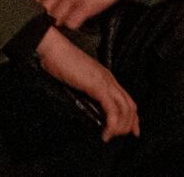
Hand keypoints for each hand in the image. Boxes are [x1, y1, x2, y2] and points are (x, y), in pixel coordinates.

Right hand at [34, 27, 136, 141]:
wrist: (52, 48)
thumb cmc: (57, 60)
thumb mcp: (76, 78)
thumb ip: (84, 90)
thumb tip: (86, 105)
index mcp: (105, 76)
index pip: (126, 99)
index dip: (131, 117)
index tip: (131, 130)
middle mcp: (109, 79)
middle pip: (130, 106)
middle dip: (129, 125)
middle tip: (119, 136)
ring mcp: (105, 82)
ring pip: (125, 110)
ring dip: (121, 127)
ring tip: (110, 135)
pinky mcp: (98, 87)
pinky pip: (112, 110)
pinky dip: (112, 125)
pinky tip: (105, 133)